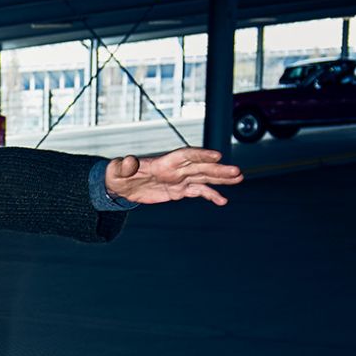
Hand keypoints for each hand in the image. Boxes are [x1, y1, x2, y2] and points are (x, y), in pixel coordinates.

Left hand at [104, 148, 242, 205]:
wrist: (120, 185)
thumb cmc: (117, 174)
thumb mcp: (117, 170)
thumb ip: (124, 165)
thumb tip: (126, 161)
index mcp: (162, 162)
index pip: (185, 156)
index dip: (200, 155)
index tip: (217, 156)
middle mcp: (174, 169)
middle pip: (200, 167)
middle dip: (218, 169)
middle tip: (236, 171)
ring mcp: (179, 179)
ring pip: (204, 178)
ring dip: (221, 179)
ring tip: (239, 178)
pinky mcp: (179, 190)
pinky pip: (198, 191)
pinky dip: (211, 195)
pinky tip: (222, 201)